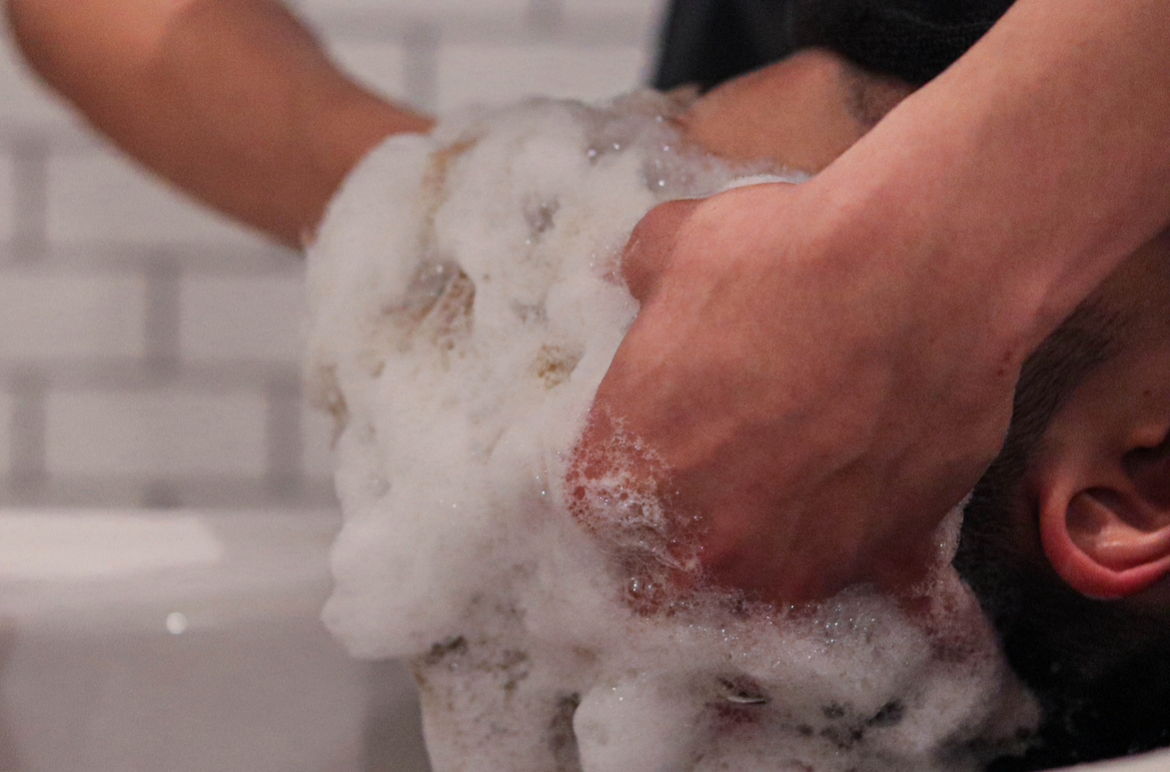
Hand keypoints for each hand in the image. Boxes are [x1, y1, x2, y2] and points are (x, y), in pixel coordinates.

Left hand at [573, 180, 1017, 603]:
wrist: (920, 268)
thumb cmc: (778, 257)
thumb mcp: (672, 246)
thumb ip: (642, 282)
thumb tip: (647, 284)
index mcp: (626, 474)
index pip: (595, 505)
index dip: (623, 471)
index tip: (651, 442)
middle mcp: (703, 542)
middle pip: (670, 568)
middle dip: (686, 526)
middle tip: (721, 467)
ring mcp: (794, 559)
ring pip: (763, 579)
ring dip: (770, 540)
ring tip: (797, 478)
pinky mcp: (882, 555)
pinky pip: (855, 563)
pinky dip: (856, 533)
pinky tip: (865, 485)